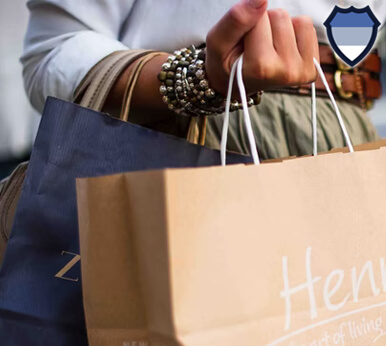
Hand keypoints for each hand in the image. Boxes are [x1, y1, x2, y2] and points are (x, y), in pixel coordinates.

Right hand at [205, 0, 319, 95]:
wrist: (235, 85)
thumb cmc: (224, 64)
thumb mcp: (217, 41)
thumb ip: (236, 19)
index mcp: (262, 68)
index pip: (259, 16)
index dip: (247, 24)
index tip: (241, 45)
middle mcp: (286, 72)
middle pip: (280, 16)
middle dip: (264, 25)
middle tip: (253, 47)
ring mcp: (301, 72)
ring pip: (298, 21)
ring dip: (280, 29)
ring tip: (266, 48)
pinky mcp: (311, 68)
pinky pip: (308, 29)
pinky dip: (293, 33)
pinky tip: (280, 50)